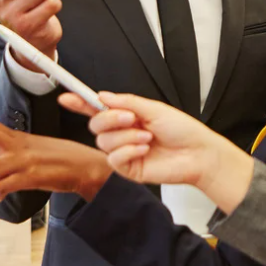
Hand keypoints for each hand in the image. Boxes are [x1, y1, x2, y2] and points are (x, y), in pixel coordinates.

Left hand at [0, 103, 109, 199]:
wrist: (86, 168)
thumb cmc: (64, 158)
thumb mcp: (37, 150)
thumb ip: (12, 152)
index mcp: (20, 139)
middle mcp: (19, 147)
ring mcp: (24, 161)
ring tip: (3, 181)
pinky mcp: (30, 176)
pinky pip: (4, 186)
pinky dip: (2, 193)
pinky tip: (5, 195)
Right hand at [62, 91, 256, 211]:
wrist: (198, 154)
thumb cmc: (183, 131)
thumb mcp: (154, 109)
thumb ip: (127, 102)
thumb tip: (103, 96)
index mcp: (128, 115)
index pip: (98, 109)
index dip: (80, 102)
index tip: (66, 97)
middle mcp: (123, 133)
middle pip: (95, 124)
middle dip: (110, 119)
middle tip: (131, 117)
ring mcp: (124, 151)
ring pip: (104, 141)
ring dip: (126, 136)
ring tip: (147, 137)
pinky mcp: (128, 168)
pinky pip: (113, 158)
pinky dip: (128, 150)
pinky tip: (144, 149)